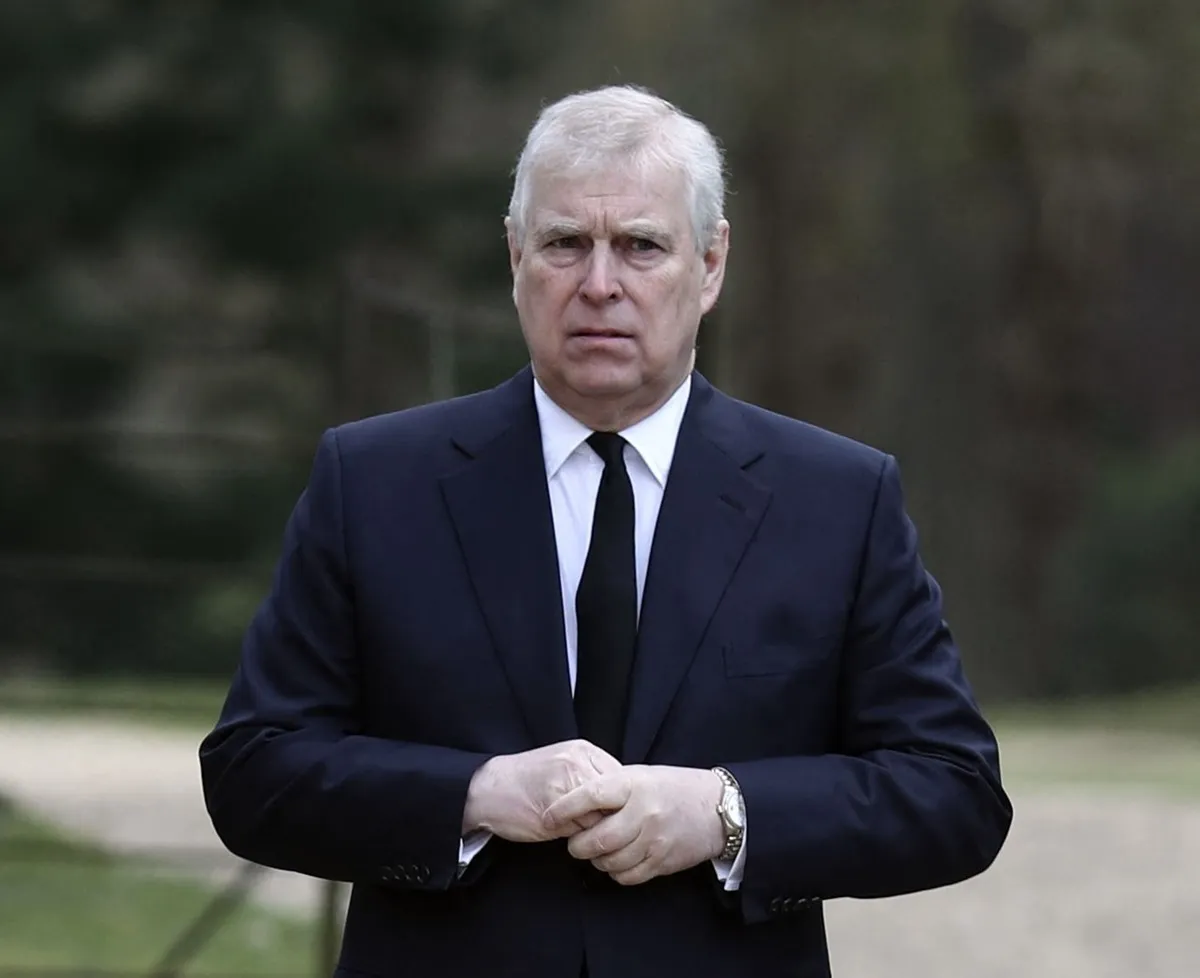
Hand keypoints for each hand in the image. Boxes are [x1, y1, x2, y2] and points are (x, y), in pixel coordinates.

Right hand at [462, 739, 619, 842]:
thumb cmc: (526, 781)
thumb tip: (625, 803)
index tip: (612, 814)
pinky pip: (582, 831)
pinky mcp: (553, 809)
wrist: (486, 788)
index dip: (621, 802)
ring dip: (597, 830)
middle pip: (618, 799)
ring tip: (578, 829)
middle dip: (612, 817)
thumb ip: (593, 777)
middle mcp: (578, 763)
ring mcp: (566, 784)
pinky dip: (580, 839)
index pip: (623, 780)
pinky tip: (564, 833)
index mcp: (584, 751)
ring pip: (603, 817)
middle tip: (598, 826)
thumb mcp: (564, 766)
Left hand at [542, 765, 724, 884]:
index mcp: (634, 784)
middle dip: (578, 845)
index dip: (563, 808)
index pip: (589, 795)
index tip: (547, 816)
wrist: (717, 808)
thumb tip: (574, 802)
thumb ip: (611, 789)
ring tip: (596, 851)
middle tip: (573, 843)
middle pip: (597, 838)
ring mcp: (654, 840)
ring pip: (610, 861)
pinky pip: (627, 876)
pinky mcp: (662, 861)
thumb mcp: (641, 776)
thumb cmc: (672, 788)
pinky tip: (617, 861)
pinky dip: (616, 873)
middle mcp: (643, 812)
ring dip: (596, 860)